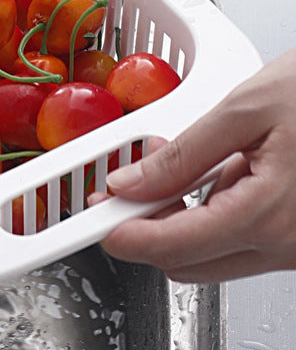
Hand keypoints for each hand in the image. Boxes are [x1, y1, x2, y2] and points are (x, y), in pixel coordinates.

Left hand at [89, 49, 295, 281]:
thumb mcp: (243, 111)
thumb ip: (182, 155)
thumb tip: (131, 183)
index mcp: (269, 214)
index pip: (174, 247)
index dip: (124, 236)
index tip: (95, 219)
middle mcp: (286, 243)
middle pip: (187, 261)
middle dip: (146, 226)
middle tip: (122, 186)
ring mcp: (294, 245)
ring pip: (211, 254)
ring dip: (178, 219)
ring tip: (176, 163)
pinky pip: (239, 238)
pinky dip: (212, 213)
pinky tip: (215, 171)